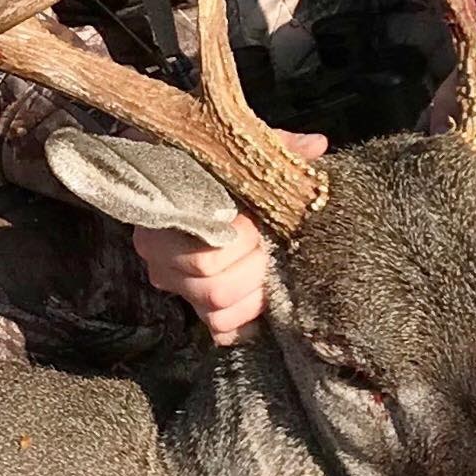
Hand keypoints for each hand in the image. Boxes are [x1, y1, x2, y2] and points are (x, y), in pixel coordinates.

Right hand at [134, 130, 326, 343]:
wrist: (176, 171)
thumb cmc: (210, 163)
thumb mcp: (238, 149)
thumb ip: (275, 147)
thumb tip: (316, 146)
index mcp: (166, 216)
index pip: (205, 253)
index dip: (243, 242)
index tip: (260, 223)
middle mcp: (159, 255)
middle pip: (212, 286)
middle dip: (253, 269)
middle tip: (269, 246)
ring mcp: (174, 283)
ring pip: (216, 310)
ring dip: (253, 295)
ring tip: (267, 267)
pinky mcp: (191, 303)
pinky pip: (218, 329)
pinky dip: (244, 319)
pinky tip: (258, 295)